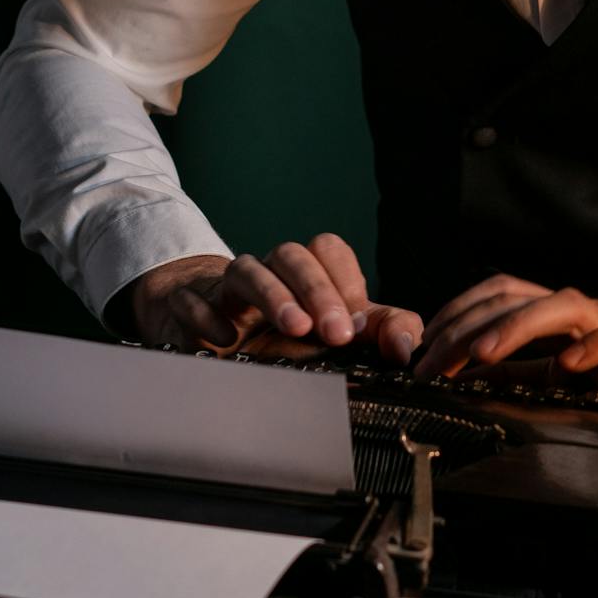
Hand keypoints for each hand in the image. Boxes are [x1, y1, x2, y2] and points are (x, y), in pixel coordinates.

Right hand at [127, 238, 421, 363]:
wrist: (209, 334)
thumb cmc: (280, 333)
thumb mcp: (333, 332)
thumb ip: (379, 332)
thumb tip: (407, 347)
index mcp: (305, 272)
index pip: (328, 250)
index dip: (344, 281)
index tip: (356, 326)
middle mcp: (269, 271)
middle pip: (292, 254)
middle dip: (318, 290)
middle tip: (336, 332)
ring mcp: (227, 288)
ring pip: (247, 268)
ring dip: (273, 295)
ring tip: (295, 328)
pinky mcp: (191, 307)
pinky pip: (194, 298)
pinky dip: (209, 315)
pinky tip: (228, 339)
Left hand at [417, 274, 597, 444]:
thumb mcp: (563, 381)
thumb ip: (521, 376)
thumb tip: (464, 379)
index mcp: (557, 316)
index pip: (499, 295)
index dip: (457, 315)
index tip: (424, 350)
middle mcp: (581, 312)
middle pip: (518, 297)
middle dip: (469, 328)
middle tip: (435, 364)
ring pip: (562, 305)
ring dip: (516, 326)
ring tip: (483, 353)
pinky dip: (591, 346)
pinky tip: (566, 365)